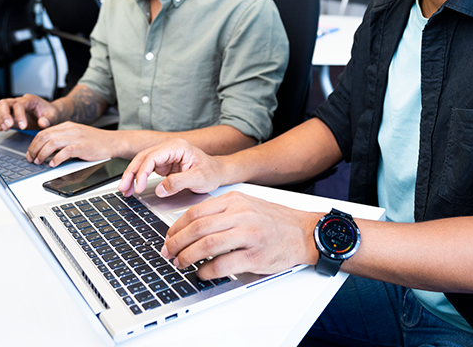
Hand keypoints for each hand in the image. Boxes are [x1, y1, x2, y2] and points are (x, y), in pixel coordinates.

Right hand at [0, 94, 60, 131]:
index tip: (23, 127)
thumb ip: (49, 119)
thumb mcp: (53, 116)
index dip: (19, 116)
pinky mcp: (9, 114)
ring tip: (4, 128)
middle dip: (3, 115)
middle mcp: (20, 101)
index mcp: (31, 100)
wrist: (49, 114)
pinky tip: (0, 128)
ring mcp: (13, 107)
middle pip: (4, 103)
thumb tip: (42, 122)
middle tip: (8, 126)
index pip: (19, 105)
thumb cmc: (50, 113)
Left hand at [26, 122, 116, 165]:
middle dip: (34, 149)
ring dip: (42, 154)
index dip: (33, 144)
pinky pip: (65, 151)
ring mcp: (77, 137)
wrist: (113, 142)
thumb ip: (63, 137)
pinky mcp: (83, 147)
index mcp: (67, 126)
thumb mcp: (77, 134)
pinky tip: (53, 164)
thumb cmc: (96, 141)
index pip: (44, 132)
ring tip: (40, 162)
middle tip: (32, 159)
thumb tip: (46, 147)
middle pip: (44, 136)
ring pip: (52, 143)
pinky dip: (56, 158)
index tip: (30, 153)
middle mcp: (71, 130)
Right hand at [118, 139, 224, 197]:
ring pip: (142, 163)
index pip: (152, 156)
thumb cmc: (212, 172)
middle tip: (123, 188)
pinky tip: (133, 188)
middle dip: (131, 173)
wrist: (218, 173)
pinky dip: (138, 179)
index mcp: (177, 147)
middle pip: (143, 157)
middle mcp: (170, 148)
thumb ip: (179, 183)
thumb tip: (160, 190)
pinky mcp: (165, 165)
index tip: (138, 187)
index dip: (142, 172)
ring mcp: (166, 156)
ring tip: (124, 190)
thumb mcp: (199, 178)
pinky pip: (147, 170)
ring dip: (132, 176)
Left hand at [160, 191, 319, 278]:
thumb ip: (222, 212)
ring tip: (181, 264)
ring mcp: (248, 235)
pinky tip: (201, 273)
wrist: (303, 232)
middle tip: (168, 253)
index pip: (196, 212)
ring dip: (187, 258)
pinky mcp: (254, 256)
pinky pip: (222, 265)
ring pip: (206, 246)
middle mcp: (240, 214)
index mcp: (235, 200)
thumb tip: (191, 227)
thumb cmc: (274, 220)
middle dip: (176, 243)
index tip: (169, 237)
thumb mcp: (247, 205)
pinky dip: (206, 271)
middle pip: (197, 228)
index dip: (177, 227)